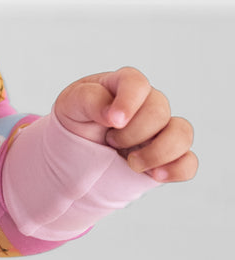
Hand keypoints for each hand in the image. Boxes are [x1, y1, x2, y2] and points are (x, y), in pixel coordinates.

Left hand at [54, 67, 196, 182]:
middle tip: (110, 141)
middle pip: (160, 110)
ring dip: (156, 152)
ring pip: (182, 134)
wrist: (75, 156)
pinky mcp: (168, 157)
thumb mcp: (70, 104)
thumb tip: (112, 113)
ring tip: (131, 162)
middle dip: (132, 132)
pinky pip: (188, 162)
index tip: (112, 122)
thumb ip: (89, 99)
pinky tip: (154, 175)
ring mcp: (161, 131)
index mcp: (122, 85)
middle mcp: (147, 104)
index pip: (136, 83)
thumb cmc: (75, 122)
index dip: (128, 102)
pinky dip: (176, 170)